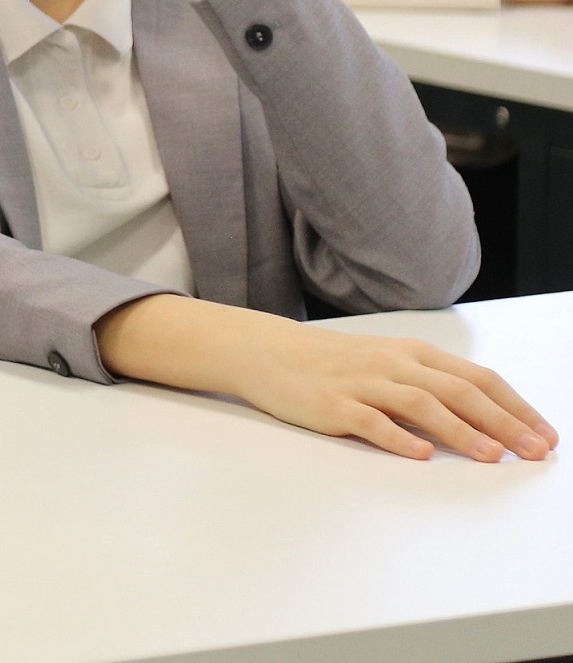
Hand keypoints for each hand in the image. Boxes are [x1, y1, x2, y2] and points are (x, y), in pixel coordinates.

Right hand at [98, 294, 557, 461]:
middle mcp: (392, 364)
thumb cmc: (330, 362)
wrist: (266, 351)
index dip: (515, 406)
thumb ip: (429, 386)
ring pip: (422, 405)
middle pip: (459, 391)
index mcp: (411, 353)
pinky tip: (421, 454)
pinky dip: (399, 437)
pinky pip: (371, 421)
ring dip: (462, 431)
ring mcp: (362, 383)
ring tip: (492, 456)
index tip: (543, 434)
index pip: (477, 378)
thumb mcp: (385, 363)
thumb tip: (483, 420)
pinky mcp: (333, 404)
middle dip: (504, 424)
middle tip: (534, 451)